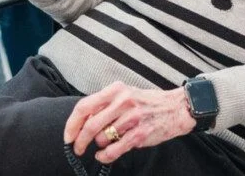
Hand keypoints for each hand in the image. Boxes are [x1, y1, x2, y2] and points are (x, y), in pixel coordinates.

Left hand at [64, 83, 195, 163]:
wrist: (176, 107)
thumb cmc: (147, 102)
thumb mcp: (124, 94)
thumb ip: (104, 104)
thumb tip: (81, 120)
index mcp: (115, 90)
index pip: (84, 106)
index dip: (72, 123)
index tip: (68, 135)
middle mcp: (122, 102)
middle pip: (90, 125)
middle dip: (80, 140)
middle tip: (77, 148)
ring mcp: (132, 118)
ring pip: (102, 138)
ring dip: (98, 145)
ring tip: (103, 144)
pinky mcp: (140, 134)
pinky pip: (115, 149)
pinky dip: (106, 155)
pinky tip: (104, 155)